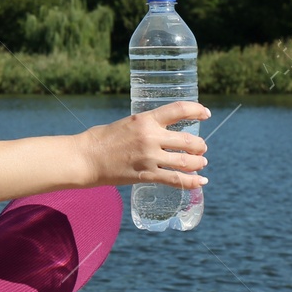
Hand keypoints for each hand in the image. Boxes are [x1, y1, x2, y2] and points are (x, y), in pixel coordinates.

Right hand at [80, 101, 209, 189]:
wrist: (86, 158)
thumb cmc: (101, 139)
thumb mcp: (127, 123)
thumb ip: (146, 126)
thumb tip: (161, 131)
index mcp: (145, 119)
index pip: (179, 109)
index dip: (197, 110)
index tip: (206, 114)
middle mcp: (151, 137)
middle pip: (188, 141)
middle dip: (200, 146)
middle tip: (201, 149)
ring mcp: (149, 158)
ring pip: (186, 162)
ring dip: (198, 163)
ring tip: (201, 164)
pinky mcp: (146, 175)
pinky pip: (175, 180)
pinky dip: (191, 182)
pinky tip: (200, 182)